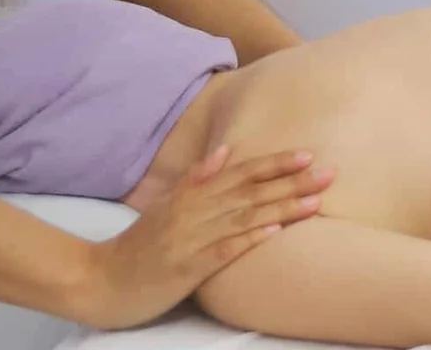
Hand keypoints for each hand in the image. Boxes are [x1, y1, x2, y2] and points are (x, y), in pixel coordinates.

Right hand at [66, 146, 332, 330]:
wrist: (100, 280)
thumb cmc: (139, 246)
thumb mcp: (165, 206)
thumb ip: (196, 178)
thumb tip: (225, 151)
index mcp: (190, 196)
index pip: (240, 174)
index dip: (275, 163)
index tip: (308, 154)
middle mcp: (193, 212)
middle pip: (250, 193)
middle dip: (292, 182)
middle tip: (330, 172)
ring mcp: (190, 239)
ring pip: (243, 218)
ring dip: (281, 208)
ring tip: (316, 201)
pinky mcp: (186, 268)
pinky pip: (222, 251)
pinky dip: (249, 239)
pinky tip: (274, 232)